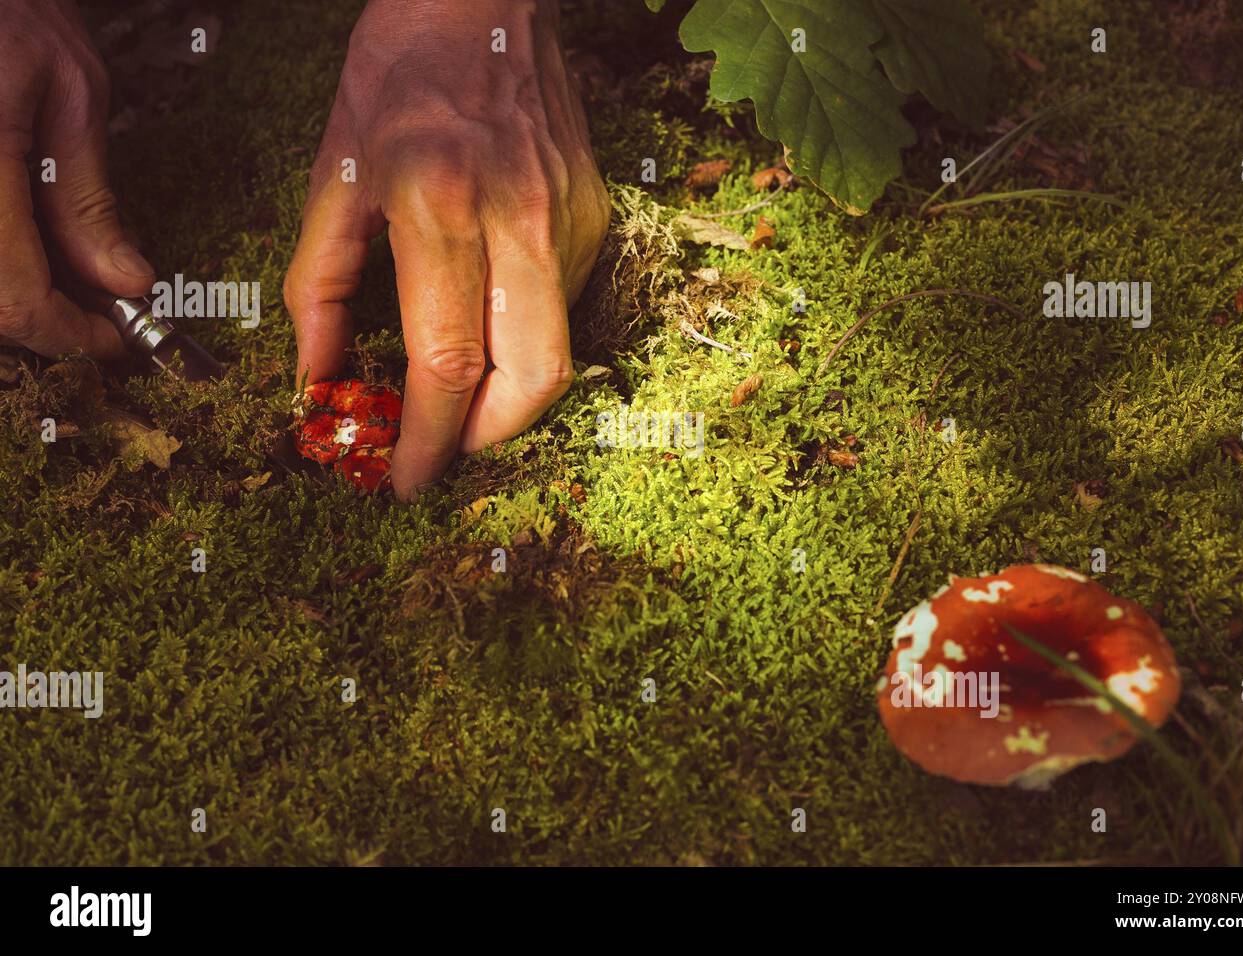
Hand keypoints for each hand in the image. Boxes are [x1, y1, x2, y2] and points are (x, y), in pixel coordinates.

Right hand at [0, 0, 154, 357]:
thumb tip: (127, 281)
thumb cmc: (10, 7)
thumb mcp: (70, 91)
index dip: (70, 336)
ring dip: (20, 291)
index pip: (14, 299)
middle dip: (47, 317)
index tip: (119, 342)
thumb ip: (89, 197)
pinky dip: (4, 259)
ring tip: (75, 273)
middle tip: (104, 311)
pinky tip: (34, 242)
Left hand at [285, 0, 610, 499]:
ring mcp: (569, 217)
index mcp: (438, 206)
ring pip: (560, 350)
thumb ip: (321, 289)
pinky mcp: (596, 214)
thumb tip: (319, 381)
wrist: (483, 0)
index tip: (404, 479)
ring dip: (509, 393)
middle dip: (488, 437)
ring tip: (461, 391)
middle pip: (533, 379)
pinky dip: (528, 335)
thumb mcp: (332, 176)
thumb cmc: (396, 77)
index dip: (427, 439)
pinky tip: (493, 315)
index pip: (446, 362)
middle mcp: (518, 218)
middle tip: (444, 446)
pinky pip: (567, 304)